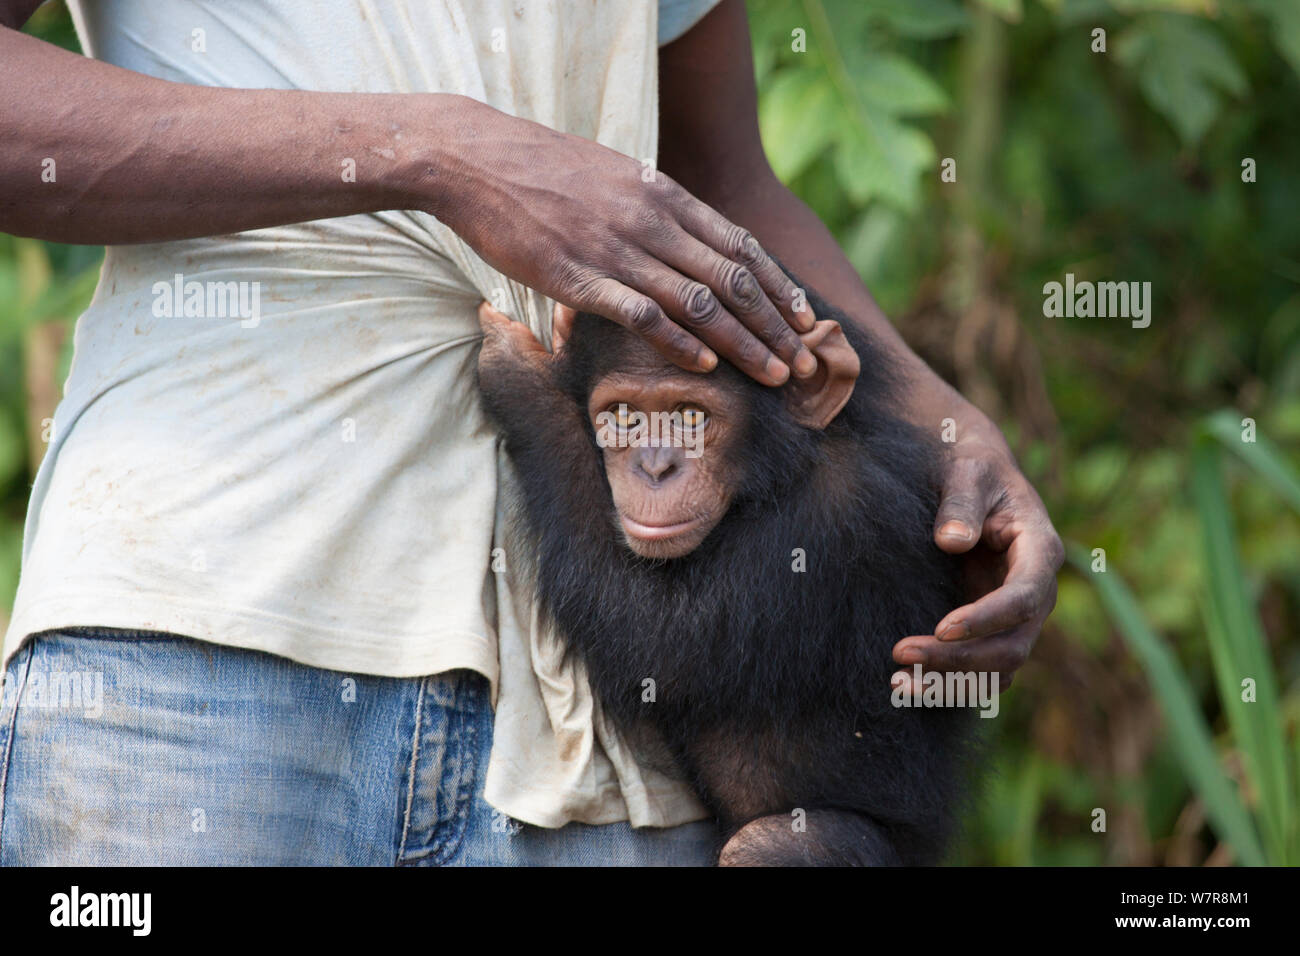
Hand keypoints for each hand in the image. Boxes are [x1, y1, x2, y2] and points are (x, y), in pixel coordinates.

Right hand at [431, 97, 817, 386]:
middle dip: (776, 326)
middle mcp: (652, 221)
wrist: (476, 159)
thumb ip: (653, 205)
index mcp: (664, 195)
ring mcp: (618, 250)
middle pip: (733, 280)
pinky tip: (706, 368)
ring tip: (774, 376)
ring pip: (701, 303)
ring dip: (745, 344)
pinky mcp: (581, 278)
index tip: (805, 318)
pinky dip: (681, 343)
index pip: (740, 246)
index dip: (778, 286)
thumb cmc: (540, 169)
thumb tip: (682, 232)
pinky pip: (644, 314)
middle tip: (804, 363)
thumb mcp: (612, 174)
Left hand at [892, 412, 1062, 690]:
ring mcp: (1014, 616)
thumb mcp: (966, 471)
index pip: (1023, 598)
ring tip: (896, 684)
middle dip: (960, 658)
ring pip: (997, 670)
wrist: (968, 475)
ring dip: (951, 684)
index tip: (942, 627)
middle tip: (901, 652)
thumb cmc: (969, 468)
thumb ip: (961, 503)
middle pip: (1012, 645)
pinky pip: (978, 672)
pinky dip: (947, 685)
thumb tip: (953, 541)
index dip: (987, 618)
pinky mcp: (989, 629)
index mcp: (1039, 551)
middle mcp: (1034, 592)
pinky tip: (903, 686)